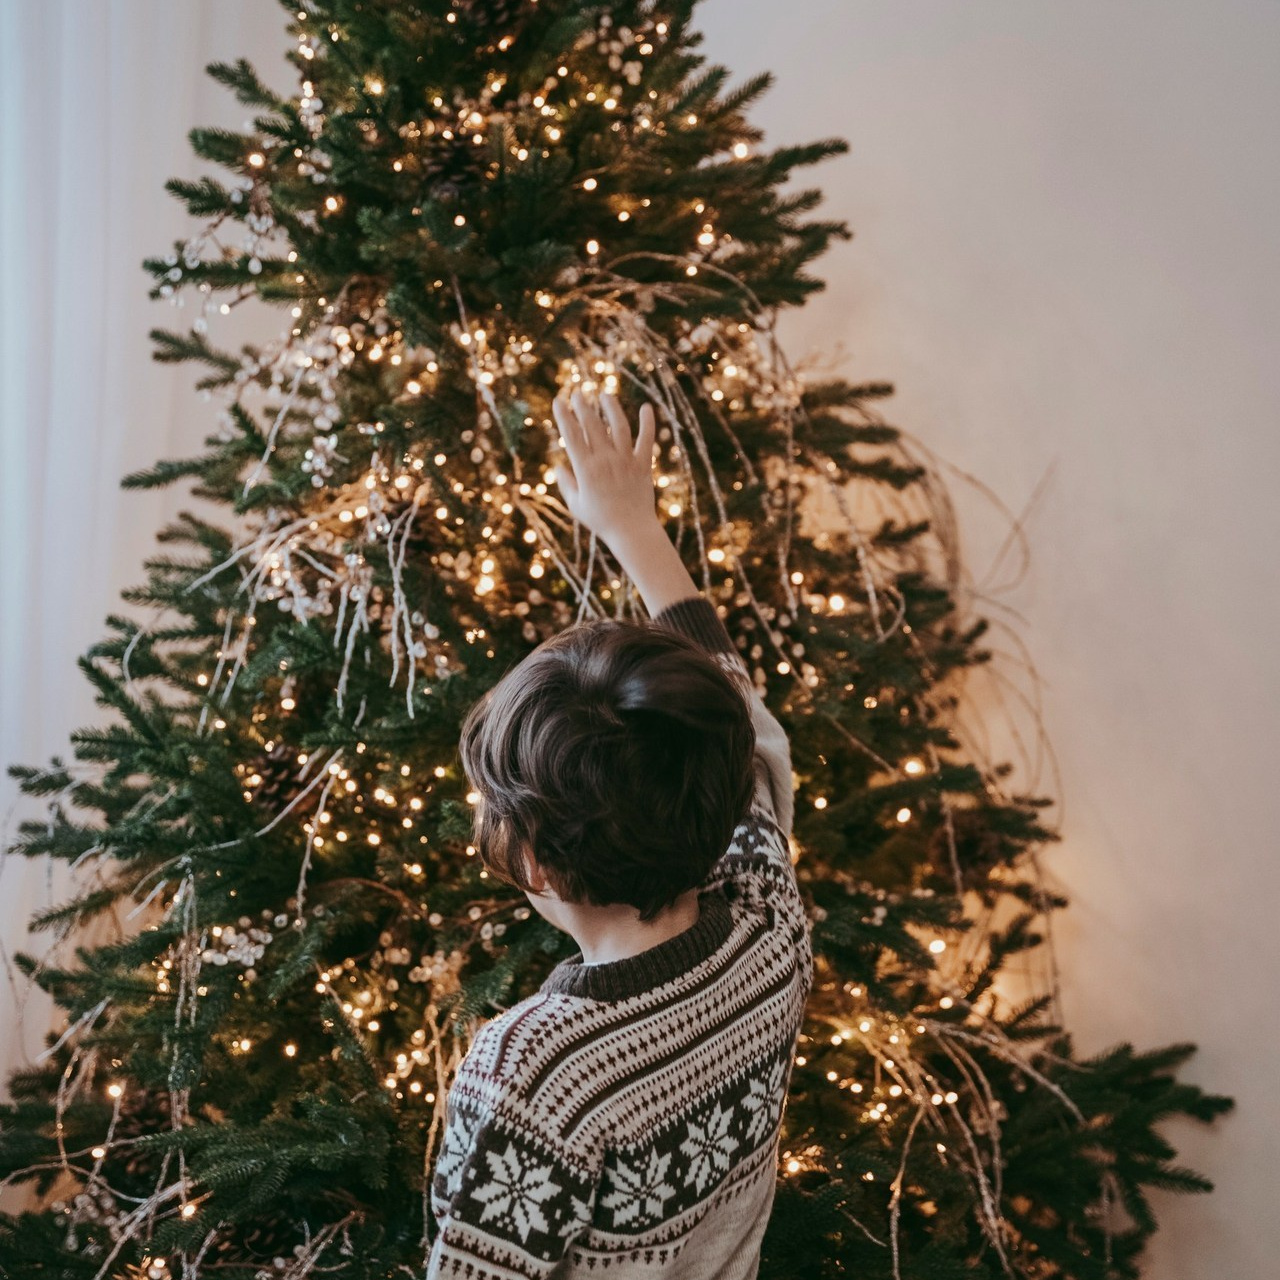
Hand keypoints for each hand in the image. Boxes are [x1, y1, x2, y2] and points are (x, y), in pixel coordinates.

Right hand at [551, 388, 658, 544]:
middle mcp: (606, 460)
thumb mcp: (576, 505)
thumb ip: (566, 484)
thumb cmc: (601, 521)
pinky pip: (646, 440)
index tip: (559, 401)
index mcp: (586, 469)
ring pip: (619, 427)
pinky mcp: (643, 465)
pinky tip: (647, 408)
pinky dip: (648, 423)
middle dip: (583, 407)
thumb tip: (559, 466)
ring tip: (604, 395)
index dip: (564, 416)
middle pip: (593, 426)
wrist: (631, 531)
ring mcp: (626, 461)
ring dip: (611, 408)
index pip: (572, 436)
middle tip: (578, 393)